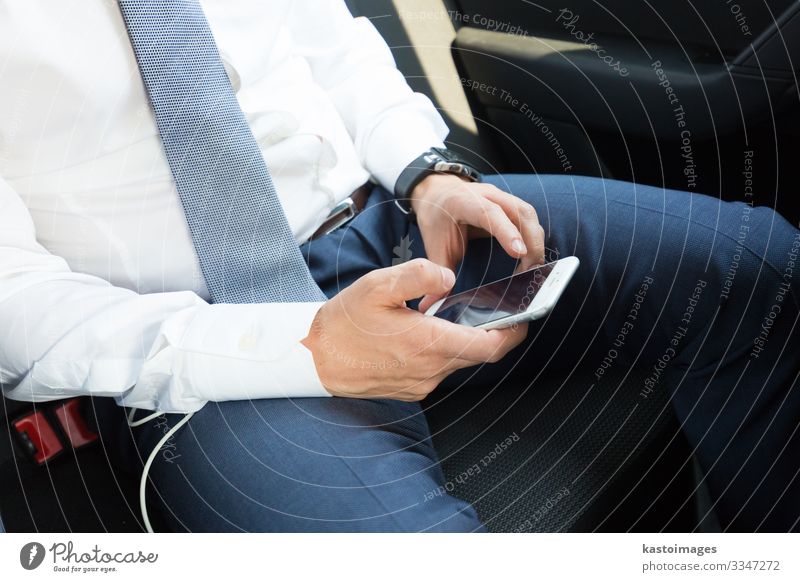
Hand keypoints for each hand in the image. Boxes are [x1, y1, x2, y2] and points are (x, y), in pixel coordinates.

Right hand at [301, 258, 526, 400]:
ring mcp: (422, 384)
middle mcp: (430, 370)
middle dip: (493, 334)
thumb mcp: (379, 285)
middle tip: (500, 312)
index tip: (525, 317)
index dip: (514, 333)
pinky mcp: (412, 389)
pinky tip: (427, 333)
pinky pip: (439, 369)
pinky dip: (443, 351)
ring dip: (463, 341)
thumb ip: (420, 274)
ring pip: (458, 361)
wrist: (315, 359)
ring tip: (458, 316)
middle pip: (478, 355)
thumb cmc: (345, 321)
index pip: (490, 346)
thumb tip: (449, 278)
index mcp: (429, 343)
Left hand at [411, 173, 545, 311]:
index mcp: (464, 202)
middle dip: (530, 242)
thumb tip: (431, 304)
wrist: (438, 193)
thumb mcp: (435, 245)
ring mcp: (500, 196)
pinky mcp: (509, 203)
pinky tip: (531, 257)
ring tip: (532, 268)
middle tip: (530, 271)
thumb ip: (440, 272)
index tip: (518, 253)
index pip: (490, 214)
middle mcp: (486, 195)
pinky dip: (534, 236)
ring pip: (527, 214)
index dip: (506, 232)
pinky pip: (528, 217)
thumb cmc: (437, 219)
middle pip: (518, 213)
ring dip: (535, 240)